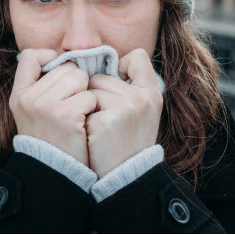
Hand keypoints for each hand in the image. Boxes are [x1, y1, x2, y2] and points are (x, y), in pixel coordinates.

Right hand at [9, 49, 96, 165]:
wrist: (56, 172)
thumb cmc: (51, 138)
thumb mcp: (33, 111)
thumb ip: (43, 85)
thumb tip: (66, 58)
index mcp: (19, 94)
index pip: (31, 56)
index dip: (50, 58)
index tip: (60, 75)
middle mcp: (29, 98)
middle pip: (66, 67)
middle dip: (76, 83)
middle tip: (72, 105)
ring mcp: (46, 106)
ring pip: (81, 78)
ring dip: (86, 94)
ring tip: (78, 114)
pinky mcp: (66, 116)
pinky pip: (90, 96)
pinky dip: (92, 109)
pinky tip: (84, 123)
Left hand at [85, 48, 162, 177]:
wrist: (125, 177)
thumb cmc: (128, 140)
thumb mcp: (141, 110)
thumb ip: (129, 85)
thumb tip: (100, 61)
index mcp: (152, 92)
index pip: (137, 56)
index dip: (121, 68)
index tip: (117, 88)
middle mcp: (142, 98)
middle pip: (101, 75)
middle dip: (96, 93)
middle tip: (106, 119)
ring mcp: (125, 108)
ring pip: (89, 89)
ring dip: (87, 106)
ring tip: (99, 127)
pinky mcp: (106, 121)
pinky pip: (81, 105)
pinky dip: (82, 120)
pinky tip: (93, 136)